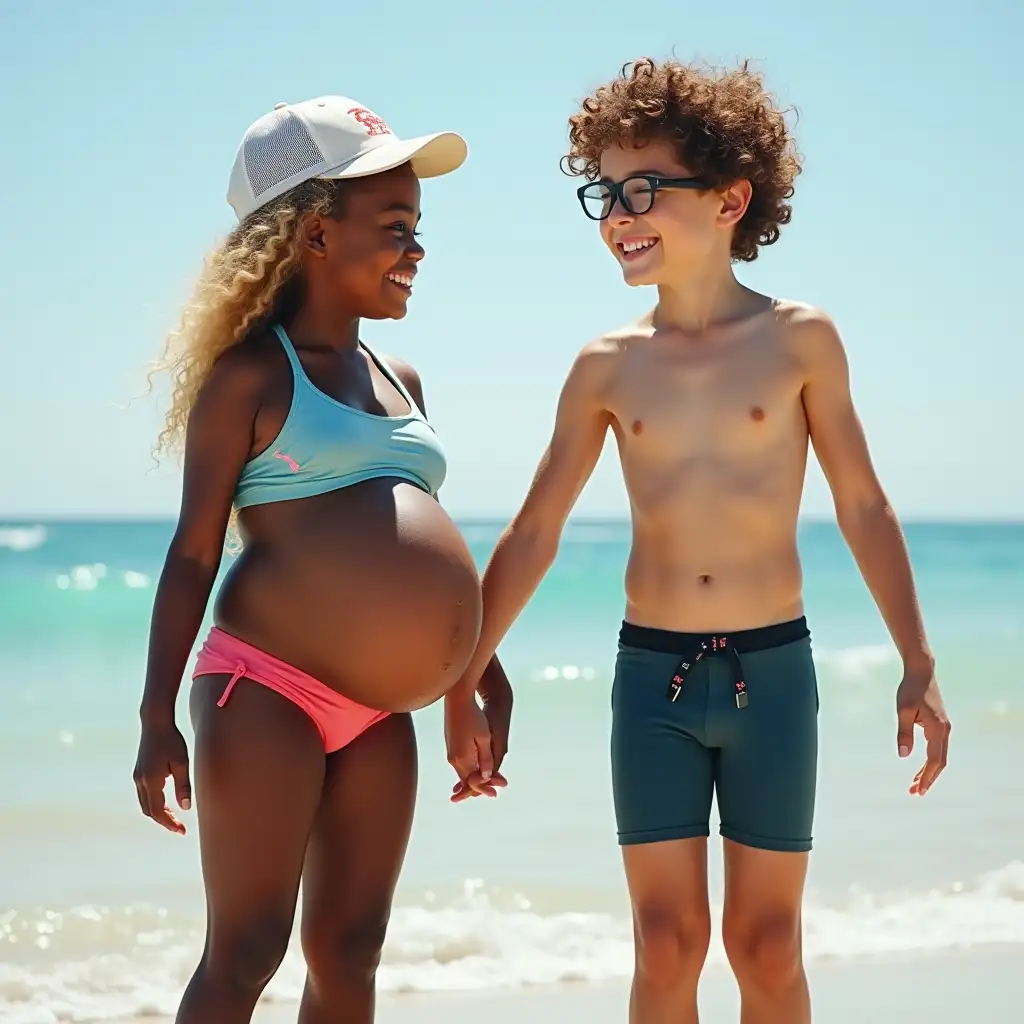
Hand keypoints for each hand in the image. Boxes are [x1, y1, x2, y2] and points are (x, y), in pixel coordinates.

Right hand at [133, 720, 191, 832]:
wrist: (155, 722)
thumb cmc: (172, 740)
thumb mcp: (182, 762)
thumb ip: (183, 786)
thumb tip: (186, 808)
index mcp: (151, 781)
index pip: (158, 812)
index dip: (169, 824)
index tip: (182, 831)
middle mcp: (141, 781)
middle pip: (149, 810)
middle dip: (164, 821)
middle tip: (180, 827)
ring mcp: (138, 776)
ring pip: (145, 803)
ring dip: (158, 812)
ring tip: (175, 817)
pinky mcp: (139, 771)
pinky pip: (144, 794)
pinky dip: (154, 803)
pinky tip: (166, 801)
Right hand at [444, 693, 506, 802]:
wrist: (457, 699)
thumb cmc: (473, 716)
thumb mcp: (484, 738)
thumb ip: (486, 758)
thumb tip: (488, 776)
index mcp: (462, 758)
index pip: (474, 781)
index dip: (485, 788)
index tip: (495, 794)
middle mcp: (454, 758)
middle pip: (467, 779)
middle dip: (480, 786)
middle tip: (494, 793)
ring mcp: (451, 752)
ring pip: (464, 772)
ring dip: (476, 778)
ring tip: (489, 783)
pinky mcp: (452, 746)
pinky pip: (461, 763)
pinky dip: (470, 769)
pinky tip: (478, 769)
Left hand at [896, 662, 949, 795]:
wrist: (921, 672)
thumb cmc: (909, 689)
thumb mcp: (902, 710)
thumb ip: (903, 732)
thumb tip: (903, 755)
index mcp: (938, 729)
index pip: (934, 760)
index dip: (926, 777)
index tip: (918, 790)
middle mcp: (945, 730)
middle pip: (939, 762)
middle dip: (928, 778)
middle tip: (915, 793)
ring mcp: (944, 728)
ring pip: (939, 756)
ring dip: (928, 771)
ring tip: (915, 785)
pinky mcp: (939, 726)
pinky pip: (937, 749)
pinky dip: (929, 761)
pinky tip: (920, 768)